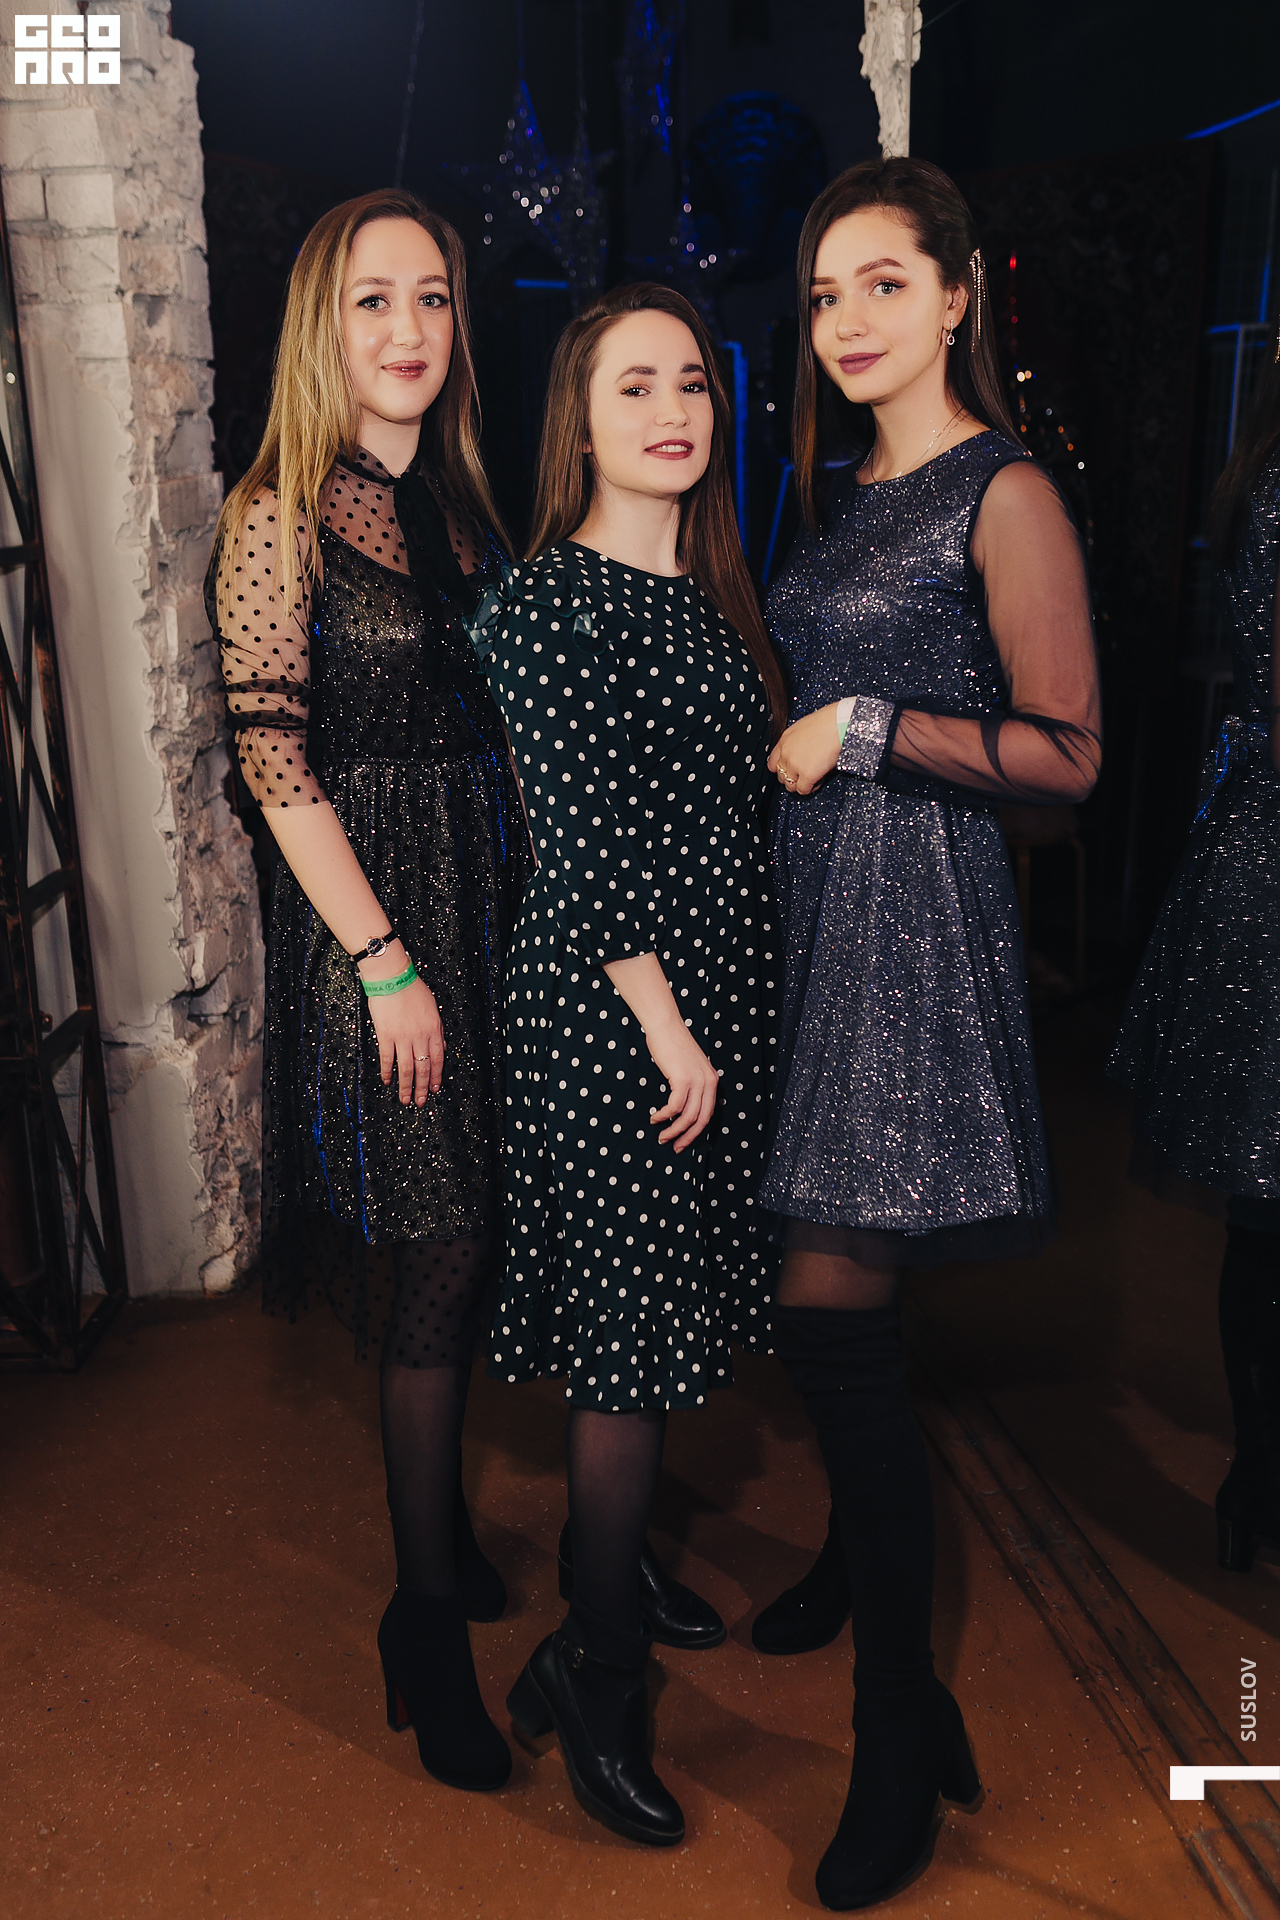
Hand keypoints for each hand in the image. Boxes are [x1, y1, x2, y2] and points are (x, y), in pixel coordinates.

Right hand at [360, 943, 444, 1104]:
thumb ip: (436, 1029)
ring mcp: (402, 1037)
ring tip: (405, 1099)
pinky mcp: (386, 1035)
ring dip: (406, 1086)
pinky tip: (388, 1081)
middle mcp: (420, 1036)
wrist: (392, 977)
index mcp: (434, 1029)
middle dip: (422, 1087)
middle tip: (420, 1101)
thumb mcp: (432, 1008)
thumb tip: (440, 1047)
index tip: (434, 1088)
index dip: (436, 1076)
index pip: (438, 1059)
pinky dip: (388, 1072)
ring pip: (407, 1068)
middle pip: (423, 1068)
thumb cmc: (412, 988)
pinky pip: (388, 1059)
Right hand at [642, 1008, 718, 1151]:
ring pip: (688, 1117)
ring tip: (662, 1136)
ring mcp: (697, 1081)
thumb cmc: (672, 1045)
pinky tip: (655, 1118)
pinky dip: (664, 1116)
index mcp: (712, 1080)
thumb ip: (690, 1086)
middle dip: (687, 1137)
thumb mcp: (688, 1068)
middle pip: (701, 1120)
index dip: (696, 1131)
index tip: (684, 1141)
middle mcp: (709, 1082)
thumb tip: (681, 1110)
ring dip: (673, 1130)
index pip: (708, 1114)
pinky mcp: (683, 1080)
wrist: (665, 1027)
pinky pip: (675, 1107)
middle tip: (674, 1147)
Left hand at [768, 704, 841, 795]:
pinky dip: (811, 788)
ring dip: (800, 784)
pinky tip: (818, 780)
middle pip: (781, 776)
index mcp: (784, 740)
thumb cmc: (828, 723)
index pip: (772, 763)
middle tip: (804, 775)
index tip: (789, 771)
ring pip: (790, 785)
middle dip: (792, 777)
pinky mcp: (807, 774)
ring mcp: (795, 765)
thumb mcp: (804, 729)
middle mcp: (786, 753)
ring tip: (812, 778)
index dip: (782, 770)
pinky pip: (803, 790)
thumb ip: (797, 742)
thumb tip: (800, 753)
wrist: (839, 724)